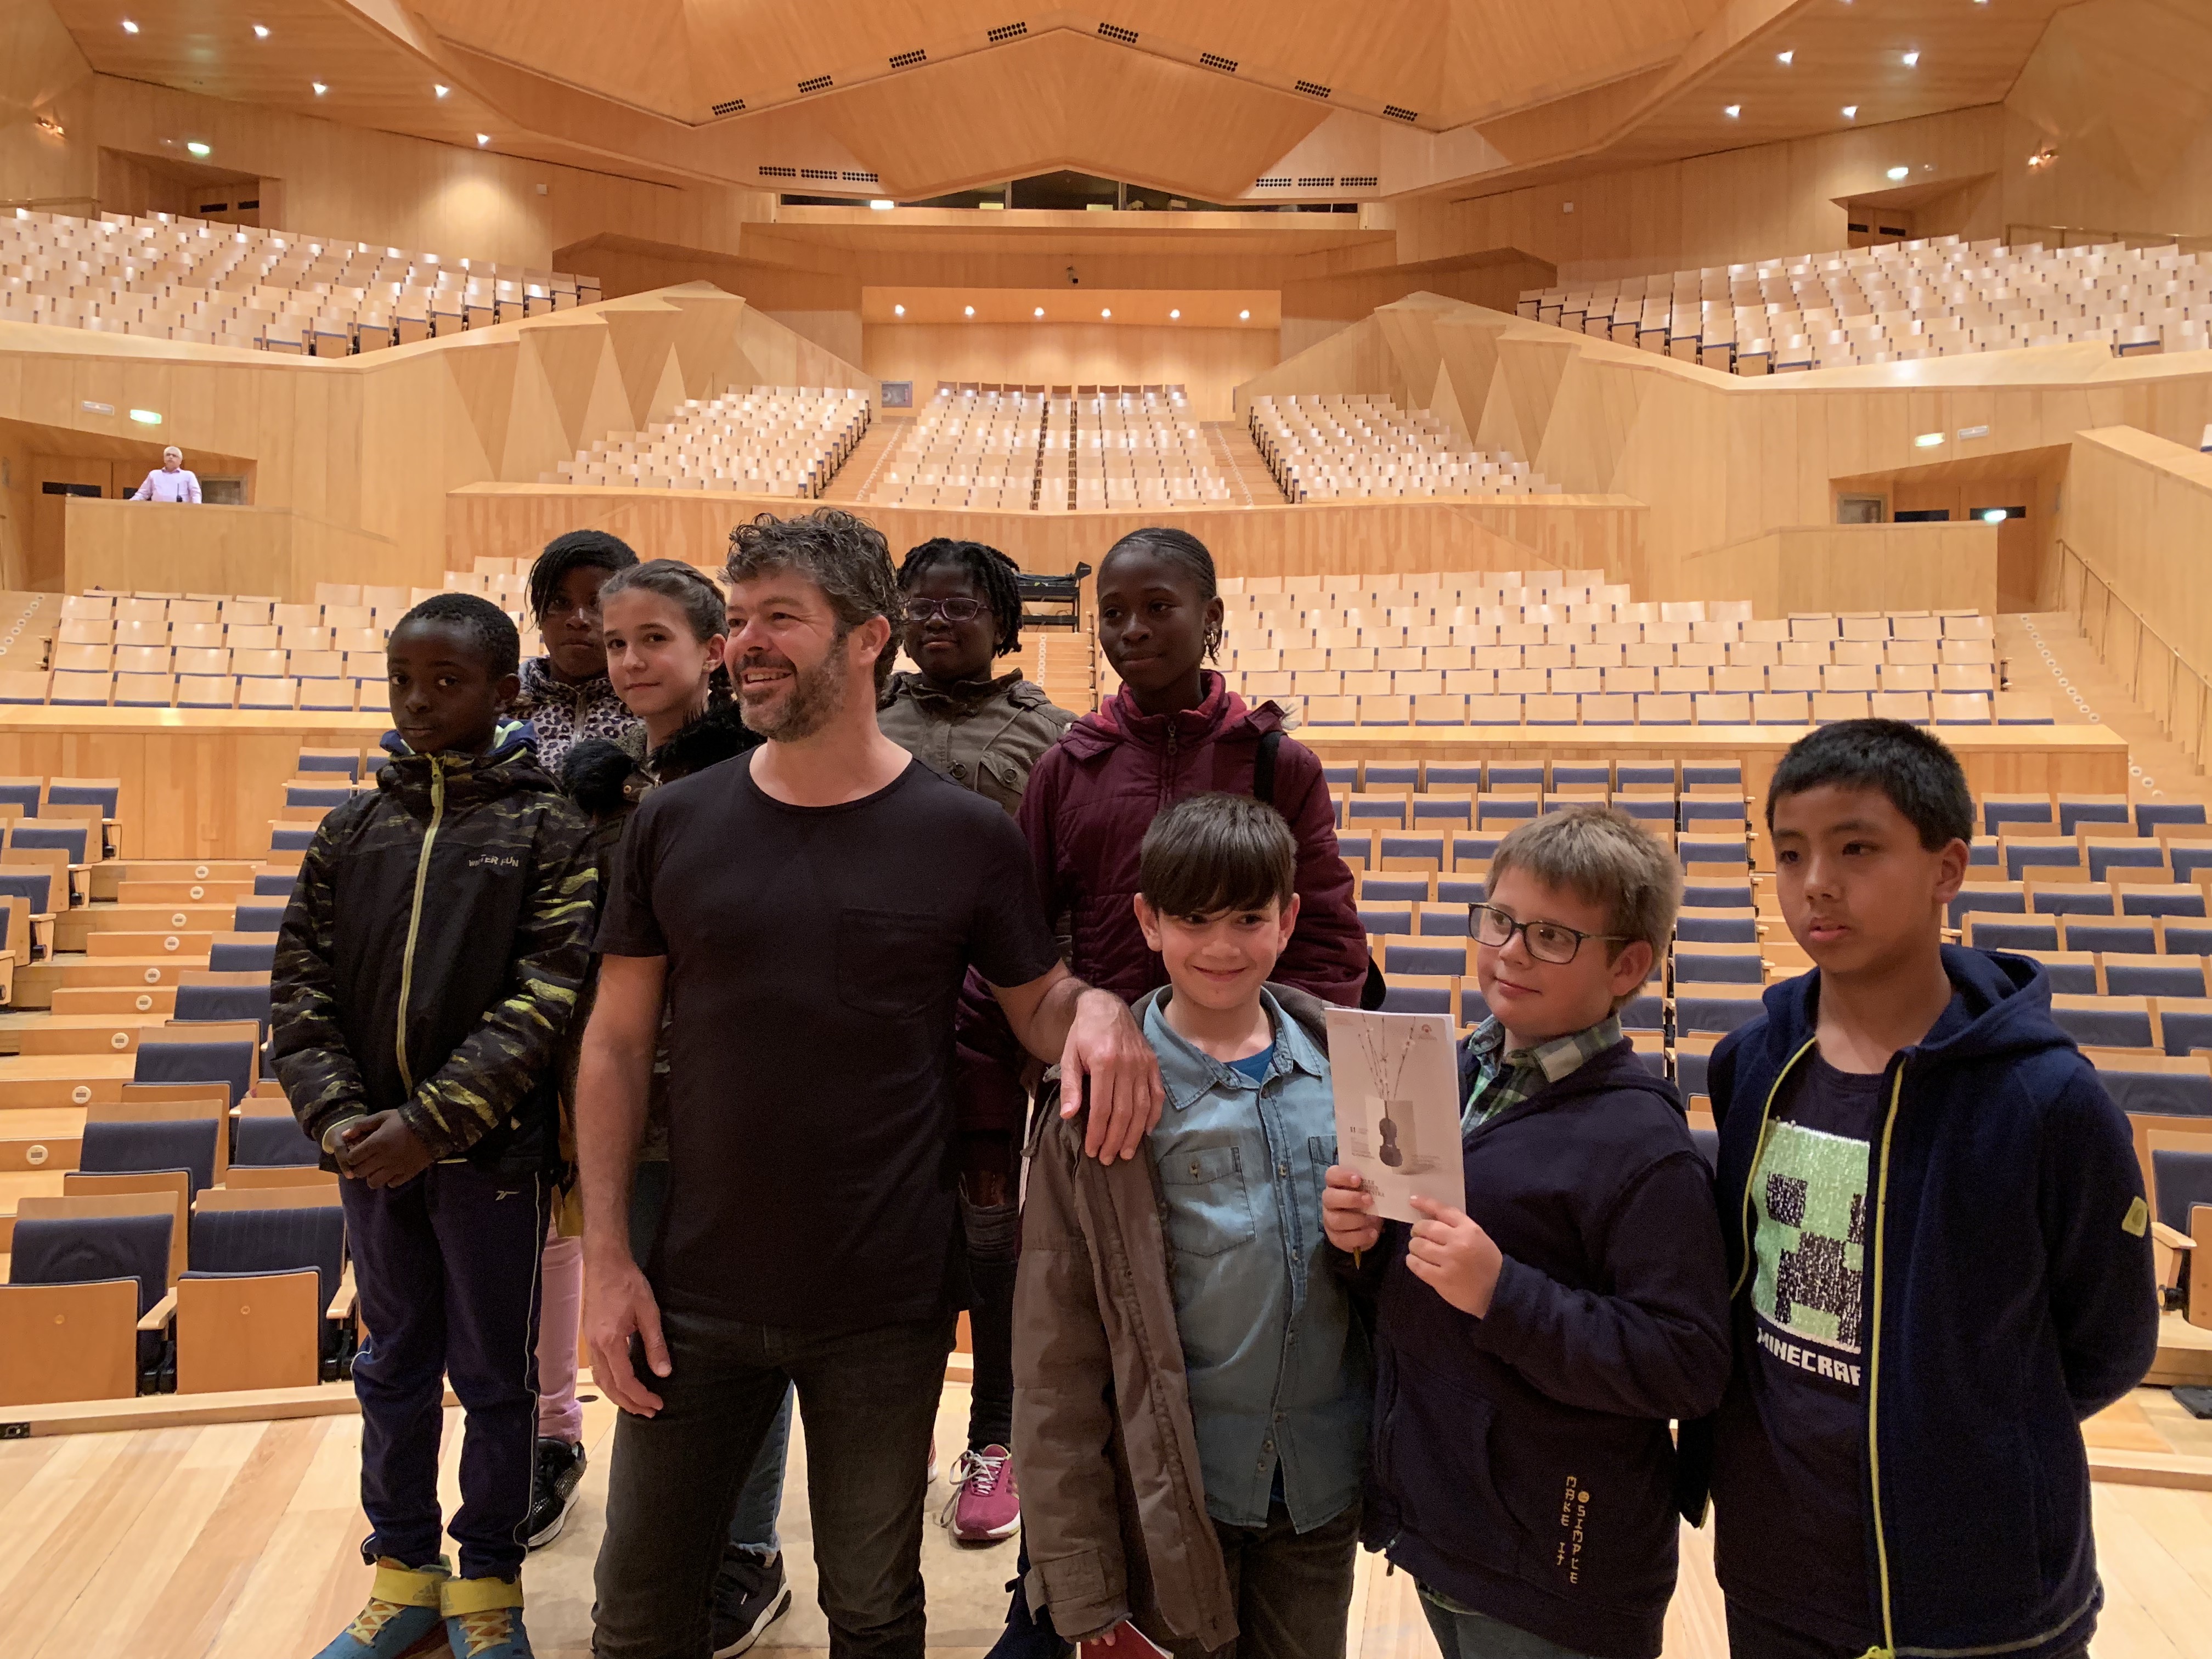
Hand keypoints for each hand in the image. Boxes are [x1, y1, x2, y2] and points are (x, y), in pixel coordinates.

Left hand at [337, 1110, 432, 1188]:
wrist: (432, 1125)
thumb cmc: (404, 1119)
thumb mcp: (382, 1116)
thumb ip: (362, 1125)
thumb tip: (344, 1135)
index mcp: (376, 1143)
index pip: (353, 1158)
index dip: (351, 1156)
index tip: (356, 1153)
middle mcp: (383, 1158)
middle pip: (360, 1172)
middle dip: (359, 1167)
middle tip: (365, 1161)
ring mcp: (395, 1168)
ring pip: (374, 1182)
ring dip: (372, 1176)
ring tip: (377, 1169)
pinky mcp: (407, 1174)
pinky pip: (392, 1184)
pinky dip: (389, 1180)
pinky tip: (392, 1171)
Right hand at [585, 1244, 669, 1416]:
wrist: (604, 1261)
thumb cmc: (627, 1282)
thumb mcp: (648, 1310)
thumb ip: (655, 1343)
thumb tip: (663, 1372)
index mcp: (609, 1341)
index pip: (624, 1380)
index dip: (641, 1396)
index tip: (657, 1404)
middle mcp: (595, 1346)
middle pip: (609, 1386)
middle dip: (629, 1403)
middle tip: (650, 1411)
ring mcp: (589, 1342)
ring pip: (600, 1380)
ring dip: (618, 1396)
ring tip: (636, 1405)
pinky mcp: (590, 1336)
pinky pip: (598, 1369)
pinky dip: (609, 1383)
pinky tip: (621, 1384)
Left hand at [1060, 988, 1162, 1162]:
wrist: (1106, 1008)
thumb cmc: (1083, 1035)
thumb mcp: (1068, 1056)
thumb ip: (1070, 1086)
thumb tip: (1068, 1116)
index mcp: (1104, 1063)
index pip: (1103, 1108)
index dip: (1098, 1133)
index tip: (1092, 1150)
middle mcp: (1127, 1065)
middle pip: (1124, 1112)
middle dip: (1115, 1139)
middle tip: (1108, 1158)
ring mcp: (1143, 1064)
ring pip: (1142, 1107)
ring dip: (1135, 1134)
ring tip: (1127, 1153)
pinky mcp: (1153, 1064)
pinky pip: (1157, 1094)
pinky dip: (1154, 1115)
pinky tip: (1146, 1132)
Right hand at [1321, 1166, 1382, 1253]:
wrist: (1368, 1226)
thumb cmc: (1367, 1201)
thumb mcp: (1370, 1190)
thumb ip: (1371, 1183)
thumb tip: (1385, 1179)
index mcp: (1336, 1185)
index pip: (1331, 1175)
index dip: (1342, 1176)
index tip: (1358, 1179)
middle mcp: (1329, 1201)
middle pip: (1330, 1198)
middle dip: (1350, 1199)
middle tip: (1369, 1199)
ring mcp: (1330, 1220)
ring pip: (1336, 1220)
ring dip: (1356, 1219)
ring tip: (1372, 1219)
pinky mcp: (1336, 1237)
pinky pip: (1344, 1238)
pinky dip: (1360, 1236)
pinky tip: (1372, 1233)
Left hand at [1406, 1196, 1503, 1317]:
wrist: (1499, 1291)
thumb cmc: (1487, 1263)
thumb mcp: (1478, 1237)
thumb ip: (1457, 1226)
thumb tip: (1429, 1217)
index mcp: (1470, 1230)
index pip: (1443, 1210)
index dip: (1425, 1203)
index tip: (1413, 1201)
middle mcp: (1458, 1242)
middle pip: (1425, 1227)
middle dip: (1418, 1230)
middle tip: (1419, 1235)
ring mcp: (1449, 1261)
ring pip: (1418, 1245)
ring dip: (1414, 1246)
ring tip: (1419, 1250)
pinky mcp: (1441, 1279)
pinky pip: (1417, 1265)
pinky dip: (1412, 1261)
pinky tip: (1415, 1261)